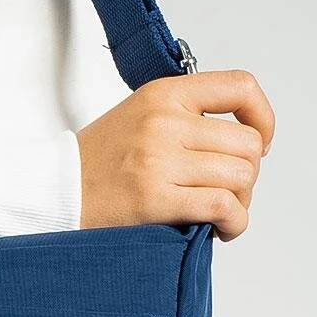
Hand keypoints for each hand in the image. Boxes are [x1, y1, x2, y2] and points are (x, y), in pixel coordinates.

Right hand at [76, 69, 274, 237]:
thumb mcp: (141, 116)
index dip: (263, 118)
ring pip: (241, 176)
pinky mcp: (155, 199)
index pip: (240, 88)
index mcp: (163, 94)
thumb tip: (241, 141)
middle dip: (248, 173)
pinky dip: (234, 223)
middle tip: (228, 189)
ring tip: (220, 212)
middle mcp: (164, 121)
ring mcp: (160, 160)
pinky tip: (219, 229)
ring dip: (241, 201)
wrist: (54, 190)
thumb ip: (186, 116)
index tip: (259, 141)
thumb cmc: (97, 161)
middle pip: (247, 144)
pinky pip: (223, 207)